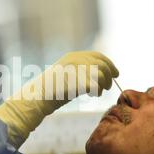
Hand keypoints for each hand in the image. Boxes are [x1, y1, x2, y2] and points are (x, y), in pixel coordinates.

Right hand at [0, 51, 118, 148]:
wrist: (37, 97)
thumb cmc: (51, 90)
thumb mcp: (67, 74)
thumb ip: (82, 70)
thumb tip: (101, 73)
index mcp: (73, 56)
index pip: (97, 55)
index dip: (109, 64)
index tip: (116, 73)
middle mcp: (75, 59)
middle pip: (102, 64)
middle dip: (109, 75)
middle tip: (108, 87)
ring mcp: (76, 69)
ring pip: (101, 74)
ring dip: (103, 85)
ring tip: (98, 93)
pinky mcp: (76, 81)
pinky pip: (96, 84)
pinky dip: (97, 91)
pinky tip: (92, 95)